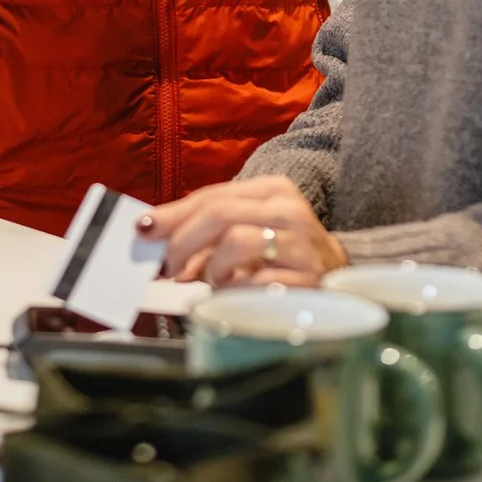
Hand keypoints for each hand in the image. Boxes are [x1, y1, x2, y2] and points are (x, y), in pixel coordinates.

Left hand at [142, 177, 348, 287]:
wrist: (338, 275)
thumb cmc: (282, 250)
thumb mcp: (248, 229)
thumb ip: (206, 231)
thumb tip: (156, 242)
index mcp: (271, 189)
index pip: (211, 196)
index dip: (172, 213)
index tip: (143, 229)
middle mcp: (288, 210)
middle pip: (219, 214)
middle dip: (183, 242)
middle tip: (169, 268)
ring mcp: (301, 244)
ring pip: (236, 241)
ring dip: (211, 267)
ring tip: (212, 280)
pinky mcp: (307, 278)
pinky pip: (256, 281)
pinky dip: (235, 289)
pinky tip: (233, 292)